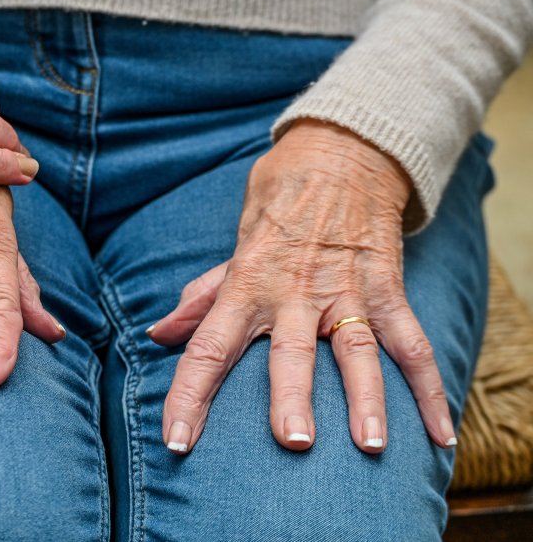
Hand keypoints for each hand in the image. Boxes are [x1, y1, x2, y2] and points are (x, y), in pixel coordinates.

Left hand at [149, 119, 456, 454]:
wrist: (339, 154)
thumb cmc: (278, 204)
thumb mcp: (233, 246)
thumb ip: (202, 296)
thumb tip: (158, 335)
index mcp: (247, 286)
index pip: (208, 346)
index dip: (189, 394)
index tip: (176, 440)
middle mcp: (294, 293)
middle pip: (289, 351)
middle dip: (291, 396)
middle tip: (293, 441)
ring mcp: (345, 291)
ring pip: (356, 349)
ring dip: (366, 397)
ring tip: (371, 444)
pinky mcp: (385, 288)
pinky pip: (411, 341)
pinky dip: (429, 387)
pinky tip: (440, 431)